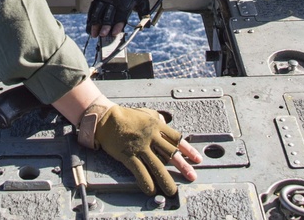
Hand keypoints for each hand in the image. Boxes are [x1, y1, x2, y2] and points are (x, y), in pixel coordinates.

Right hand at [79, 102, 200, 195]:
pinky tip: (151, 189)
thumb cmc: (126, 116)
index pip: (177, 139)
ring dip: (166, 180)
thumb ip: (157, 119)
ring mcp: (140, 147)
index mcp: (157, 125)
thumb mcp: (146, 113)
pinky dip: (146, 181)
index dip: (188, 150)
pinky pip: (140, 171)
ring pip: (157, 165)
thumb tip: (166, 122)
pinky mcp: (129, 155)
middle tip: (192, 176)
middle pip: (170, 153)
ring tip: (172, 190)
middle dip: (183, 166)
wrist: (106, 119)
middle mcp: (151, 137)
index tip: (197, 159)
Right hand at [87, 0, 150, 37]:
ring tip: (93, 32)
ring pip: (98, 12)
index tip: (114, 33)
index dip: (117, 25)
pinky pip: (93, 8)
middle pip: (108, 15)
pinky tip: (89, 24)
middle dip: (104, 26)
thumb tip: (147, 26)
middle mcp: (113, 1)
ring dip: (95, 23)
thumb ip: (144, 12)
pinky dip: (90, 17)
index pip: (120, 16)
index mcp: (124, 3)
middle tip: (102, 35)